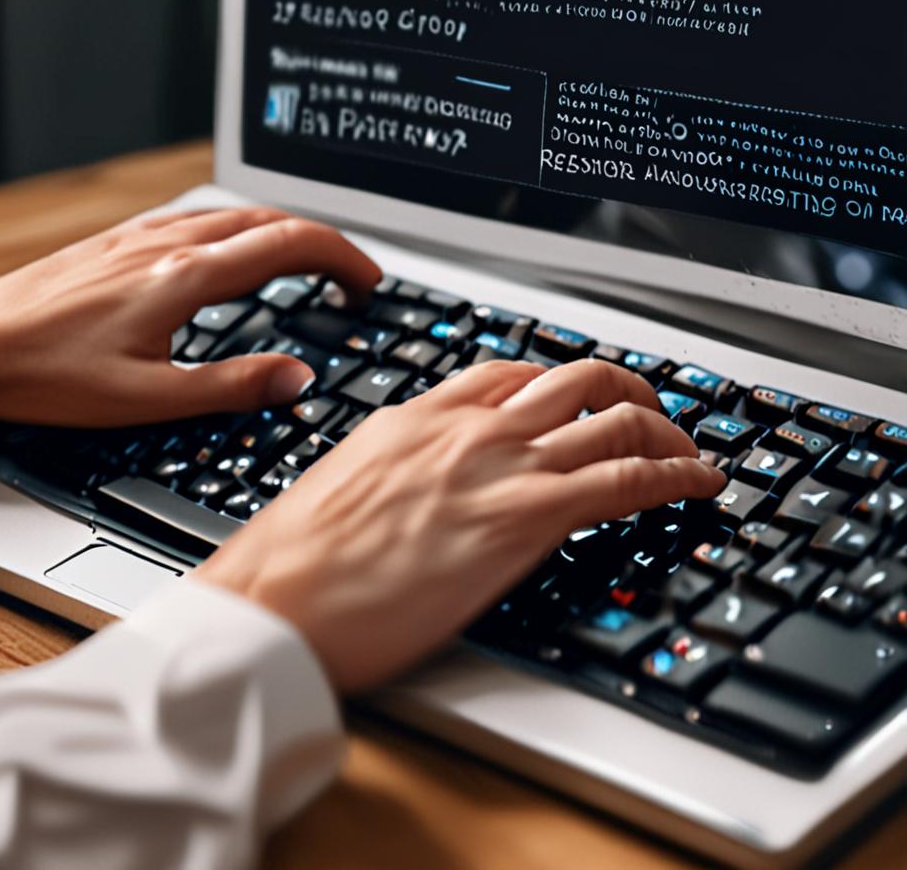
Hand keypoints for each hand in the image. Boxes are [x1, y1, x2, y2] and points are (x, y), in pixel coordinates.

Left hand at [0, 208, 379, 424]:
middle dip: (324, 244)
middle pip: (272, 221)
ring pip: (238, 215)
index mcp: (187, 277)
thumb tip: (296, 379)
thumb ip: (233, 385)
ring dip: (286, 233)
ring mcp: (146, 236)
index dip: (342, 259)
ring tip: (309, 266)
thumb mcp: (151, 396)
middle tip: (350, 279)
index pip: (290, 246)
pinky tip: (236, 254)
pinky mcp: (125, 241)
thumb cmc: (50, 372)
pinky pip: (202, 220)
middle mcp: (171, 245)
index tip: (366, 282)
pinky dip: (243, 232)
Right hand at [195, 359, 725, 692]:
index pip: (509, 374)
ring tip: (687, 447)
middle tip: (648, 409)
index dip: (559, 383)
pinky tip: (698, 484)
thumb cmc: (293, 561)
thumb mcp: (345, 489)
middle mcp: (465, 427)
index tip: (580, 400)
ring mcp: (498, 466)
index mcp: (417, 417)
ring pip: (611, 414)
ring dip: (664, 424)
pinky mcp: (525, 518)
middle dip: (626, 387)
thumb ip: (397, 473)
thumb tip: (423, 488)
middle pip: (572, 377)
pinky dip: (675, 473)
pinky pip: (625, 477)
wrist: (275, 601)